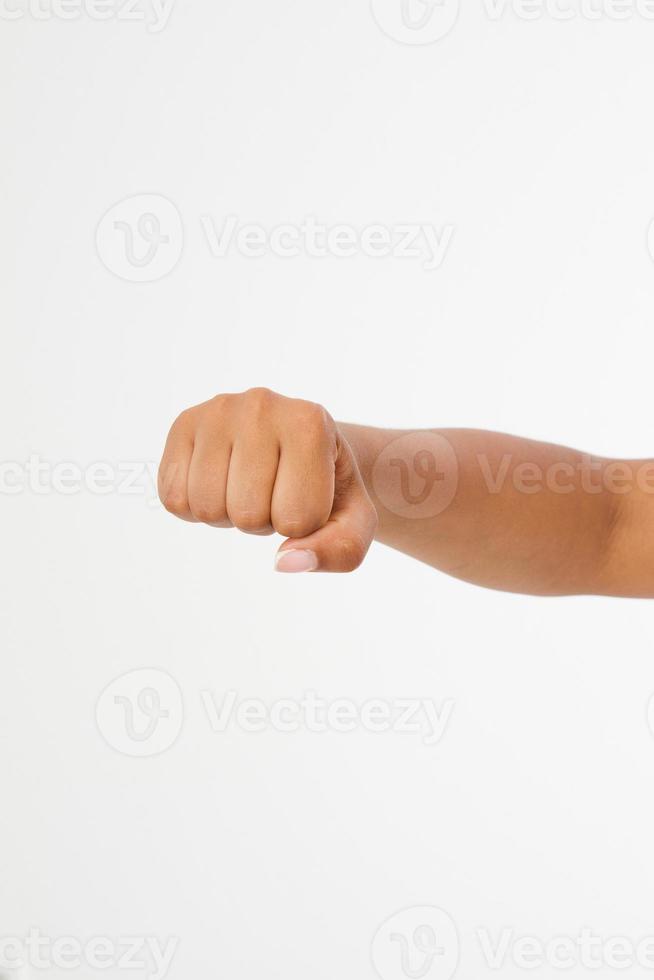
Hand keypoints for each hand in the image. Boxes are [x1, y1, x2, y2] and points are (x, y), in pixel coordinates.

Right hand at [158, 388, 377, 572]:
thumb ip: (338, 551)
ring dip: (228, 515)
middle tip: (275, 492)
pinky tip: (220, 482)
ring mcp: (218, 411)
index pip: (297, 518)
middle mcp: (262, 405)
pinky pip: (173, 497)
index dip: (302, 526)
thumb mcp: (353, 523)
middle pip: (246, 514)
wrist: (301, 443)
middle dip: (263, 521)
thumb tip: (284, 563)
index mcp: (310, 423)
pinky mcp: (185, 424)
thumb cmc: (328, 488)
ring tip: (248, 486)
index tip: (309, 496)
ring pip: (206, 508)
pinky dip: (195, 508)